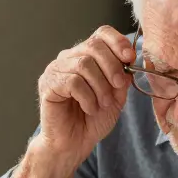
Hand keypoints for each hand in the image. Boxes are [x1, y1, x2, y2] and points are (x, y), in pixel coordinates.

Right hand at [35, 25, 135, 161]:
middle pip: (94, 46)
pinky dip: (87, 97)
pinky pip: (73, 82)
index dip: (118, 41)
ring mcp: (56, 70)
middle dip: (112, 66)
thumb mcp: (116, 97)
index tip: (129, 58)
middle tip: (117, 87)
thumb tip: (128, 60)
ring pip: (84, 64)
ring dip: (100, 87)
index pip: (101, 33)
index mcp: (86, 56)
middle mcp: (69, 58)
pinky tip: (89, 108)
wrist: (74, 144)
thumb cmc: (92, 120)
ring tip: (102, 104)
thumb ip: (121, 77)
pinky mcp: (47, 84)